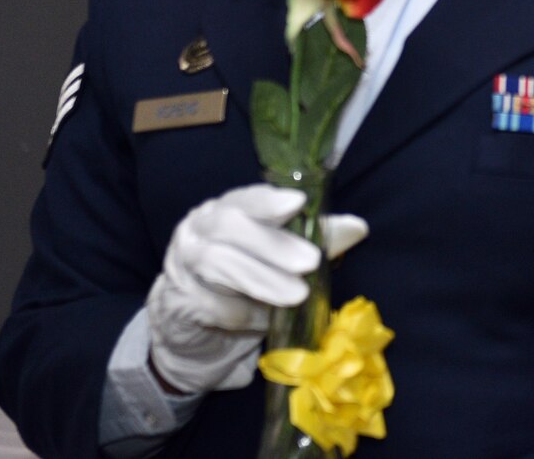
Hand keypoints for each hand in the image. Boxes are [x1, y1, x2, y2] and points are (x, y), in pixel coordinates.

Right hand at [144, 184, 367, 395]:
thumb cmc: (242, 287)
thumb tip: (357, 227)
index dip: (268, 200)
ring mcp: (181, 266)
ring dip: (262, 279)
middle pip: (229, 226)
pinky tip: (263, 321)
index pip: (244, 198)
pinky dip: (241, 313)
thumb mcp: (278, 261)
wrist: (195, 336)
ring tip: (297, 296)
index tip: (298, 203)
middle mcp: (197, 230)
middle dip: (273, 243)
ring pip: (218, 263)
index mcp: (223, 211)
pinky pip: (210, 305)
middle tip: (310, 262)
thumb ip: (312, 240)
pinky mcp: (176, 303)